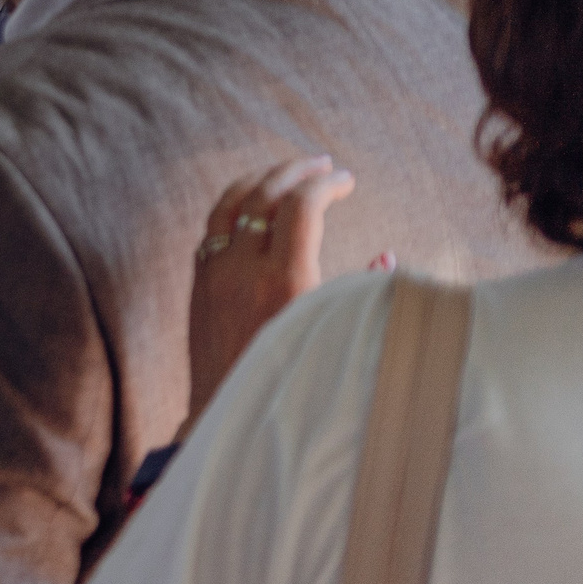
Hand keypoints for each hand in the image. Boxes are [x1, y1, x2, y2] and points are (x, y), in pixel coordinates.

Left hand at [185, 157, 357, 431]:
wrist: (228, 420)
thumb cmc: (293, 388)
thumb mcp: (335, 340)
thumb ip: (359, 295)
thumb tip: (383, 260)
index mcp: (283, 280)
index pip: (301, 206)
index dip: (326, 184)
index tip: (348, 181)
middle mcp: (242, 269)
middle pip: (264, 194)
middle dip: (295, 171)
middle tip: (322, 163)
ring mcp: (214, 273)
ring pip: (229, 204)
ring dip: (260, 180)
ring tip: (286, 172)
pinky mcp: (199, 285)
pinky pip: (212, 227)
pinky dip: (234, 205)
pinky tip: (252, 205)